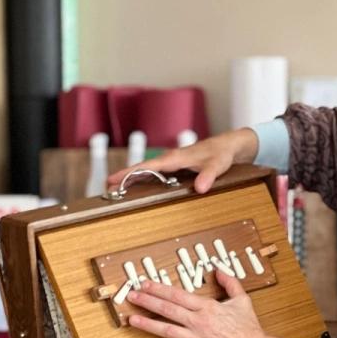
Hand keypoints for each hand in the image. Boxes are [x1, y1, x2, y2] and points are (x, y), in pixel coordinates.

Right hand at [107, 128, 258, 194]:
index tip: (113, 180)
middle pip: (142, 169)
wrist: (229, 146)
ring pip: (147, 171)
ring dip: (133, 179)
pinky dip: (145, 179)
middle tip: (108, 190)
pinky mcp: (176, 167)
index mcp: (175, 158)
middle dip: (125, 177)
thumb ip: (208, 176)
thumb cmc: (221, 154)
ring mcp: (172, 163)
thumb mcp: (217, 166)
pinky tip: (139, 189)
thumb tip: (200, 189)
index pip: (147, 166)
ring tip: (118, 191)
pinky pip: (156, 173)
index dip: (129, 173)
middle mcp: (170, 159)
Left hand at [125, 269, 268, 337]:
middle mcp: (198, 322)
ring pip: (167, 330)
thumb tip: (219, 270)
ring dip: (148, 325)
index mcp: (207, 307)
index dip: (160, 289)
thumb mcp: (242, 299)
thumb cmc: (249, 327)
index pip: (178, 295)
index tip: (146, 284)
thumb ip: (230, 283)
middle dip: (148, 302)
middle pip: (168, 309)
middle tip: (132, 296)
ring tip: (132, 320)